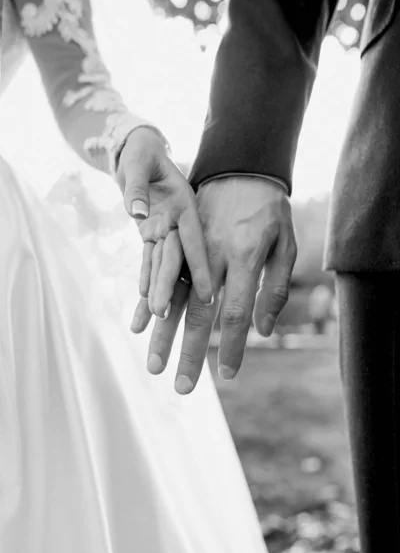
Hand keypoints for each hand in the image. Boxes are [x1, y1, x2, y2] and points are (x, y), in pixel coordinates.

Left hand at [116, 126, 212, 317]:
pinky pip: (149, 259)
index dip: (199, 267)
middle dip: (170, 287)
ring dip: (158, 289)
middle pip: (175, 259)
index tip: (207, 294)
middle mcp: (177, 223)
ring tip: (155, 317)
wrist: (139, 149)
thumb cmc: (140, 151)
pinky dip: (146, 278)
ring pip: (163, 264)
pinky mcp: (152, 234)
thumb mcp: (137, 161)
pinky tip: (145, 300)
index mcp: (184, 205)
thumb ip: (134, 187)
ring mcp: (165, 230)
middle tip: (163, 314)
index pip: (193, 240)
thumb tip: (136, 213)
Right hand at [141, 176, 296, 392]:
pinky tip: (138, 325)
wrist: (243, 164)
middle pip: (198, 314)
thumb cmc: (270, 209)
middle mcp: (212, 259)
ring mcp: (190, 250)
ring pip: (172, 299)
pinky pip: (158, 276)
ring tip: (151, 365)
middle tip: (180, 387)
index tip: (227, 377)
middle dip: (190, 354)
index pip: (235, 314)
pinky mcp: (177, 241)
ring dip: (161, 335)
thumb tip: (262, 330)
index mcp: (243, 260)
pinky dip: (147, 302)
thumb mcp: (285, 246)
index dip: (232, 348)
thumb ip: (274, 288)